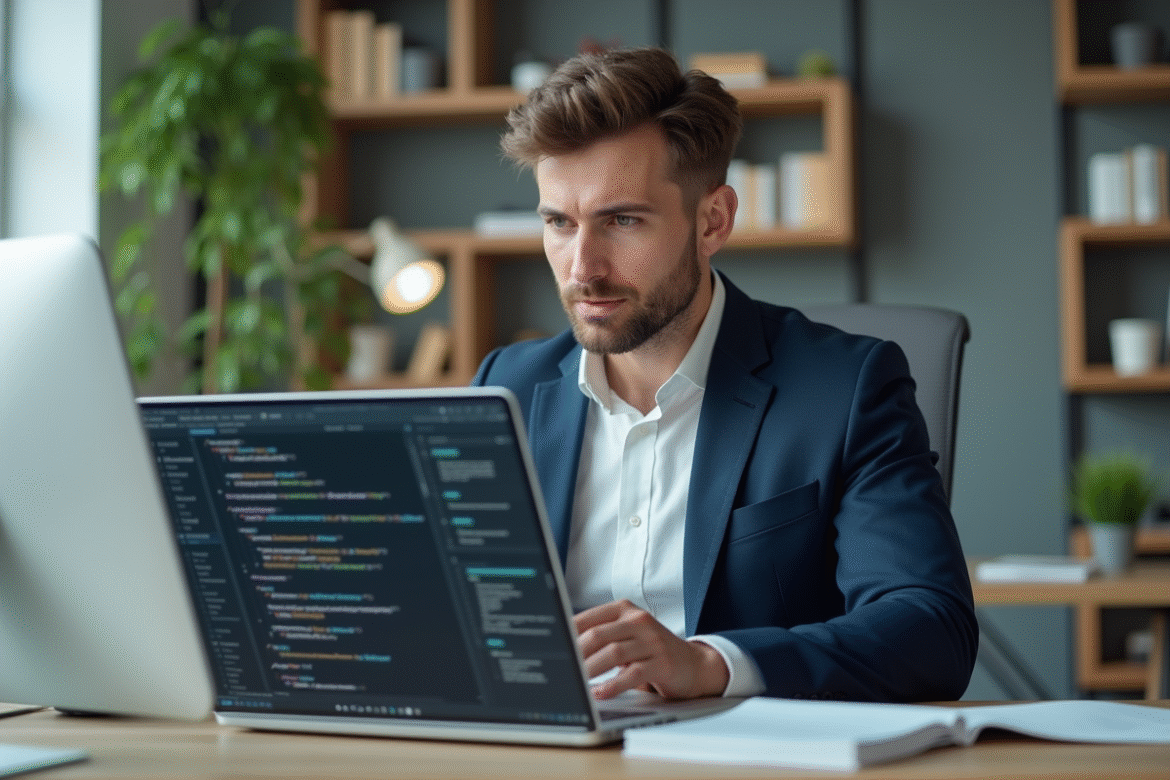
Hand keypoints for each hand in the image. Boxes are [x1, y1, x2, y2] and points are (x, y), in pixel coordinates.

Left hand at [574, 599, 728, 699]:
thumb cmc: (652, 651)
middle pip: (598, 635)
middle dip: (576, 654)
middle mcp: (639, 621)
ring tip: (576, 682)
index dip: (568, 633)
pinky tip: (600, 693)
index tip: (553, 647)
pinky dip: (613, 685)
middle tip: (561, 668)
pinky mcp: (662, 663)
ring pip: (613, 653)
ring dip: (590, 670)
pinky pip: (633, 674)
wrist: (694, 664)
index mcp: (625, 610)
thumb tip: (563, 646)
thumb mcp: (627, 635)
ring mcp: (652, 641)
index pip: (589, 618)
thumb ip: (601, 636)